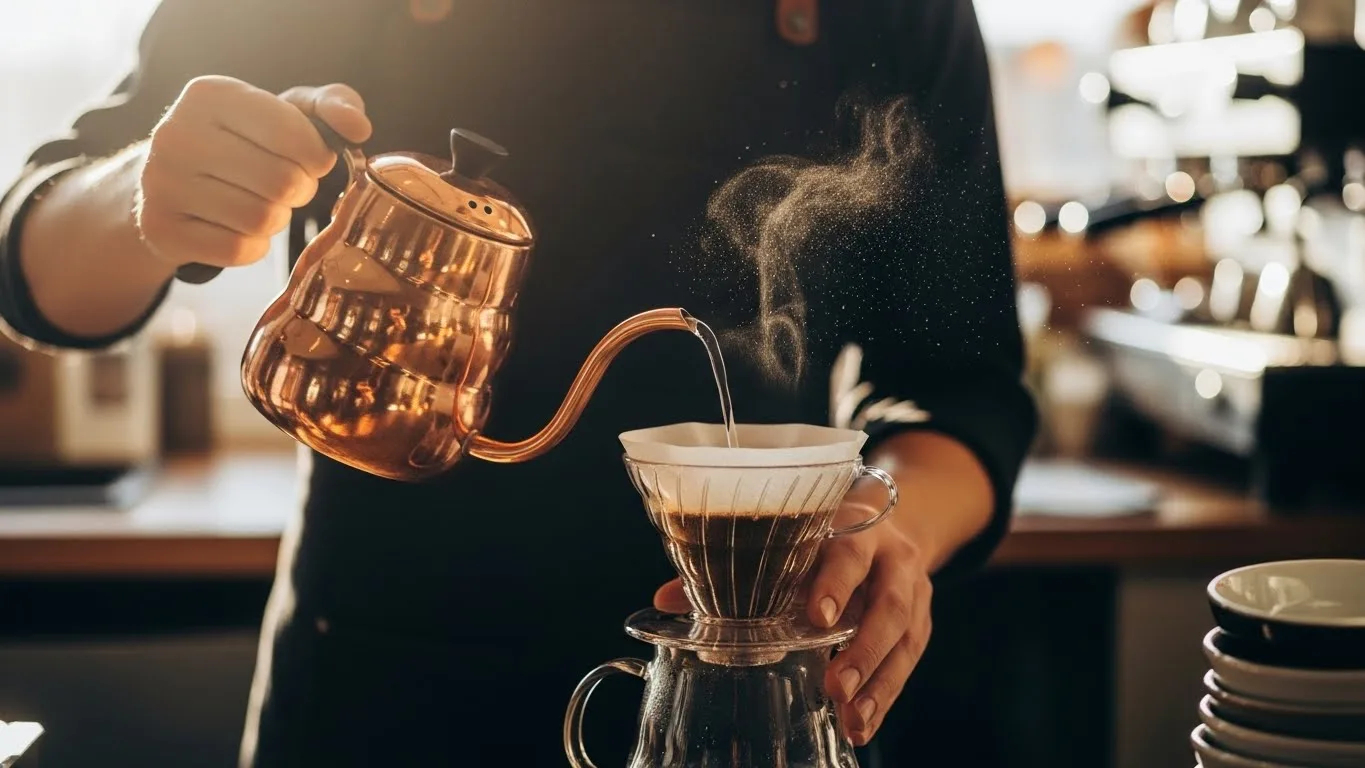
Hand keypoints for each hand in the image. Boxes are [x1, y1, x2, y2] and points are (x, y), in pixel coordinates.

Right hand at [135, 76, 372, 269]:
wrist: (173, 180)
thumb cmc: (246, 141)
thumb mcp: (289, 111)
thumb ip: (334, 105)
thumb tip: (358, 128)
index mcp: (211, 94)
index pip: (295, 136)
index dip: (315, 157)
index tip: (305, 158)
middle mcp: (176, 133)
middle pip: (283, 182)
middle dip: (298, 190)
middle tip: (283, 186)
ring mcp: (161, 183)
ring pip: (262, 219)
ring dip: (275, 218)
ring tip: (256, 202)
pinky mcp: (160, 229)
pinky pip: (239, 250)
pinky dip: (252, 246)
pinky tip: (234, 226)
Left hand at [653, 502, 931, 746]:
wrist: (893, 523)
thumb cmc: (828, 532)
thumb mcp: (793, 537)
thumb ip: (734, 568)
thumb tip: (667, 599)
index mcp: (857, 526)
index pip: (849, 552)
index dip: (834, 584)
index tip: (816, 617)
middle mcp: (893, 557)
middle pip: (887, 603)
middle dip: (864, 648)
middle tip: (836, 686)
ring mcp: (915, 590)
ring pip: (905, 638)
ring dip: (879, 682)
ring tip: (853, 718)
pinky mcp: (922, 620)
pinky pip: (909, 661)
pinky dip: (887, 694)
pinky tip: (864, 722)